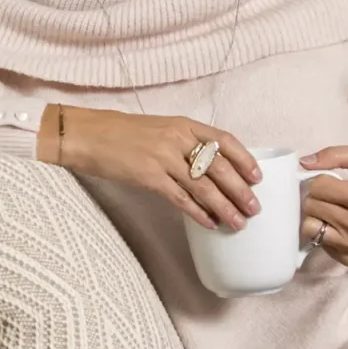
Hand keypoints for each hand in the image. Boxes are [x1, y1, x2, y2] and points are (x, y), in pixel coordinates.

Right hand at [38, 104, 260, 230]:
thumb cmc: (125, 133)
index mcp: (184, 124)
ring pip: (203, 186)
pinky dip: (198, 213)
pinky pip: (180, 198)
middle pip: (219, 166)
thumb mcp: (162, 128)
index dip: (245, 159)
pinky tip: (209, 223)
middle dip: (239, 189)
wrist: (89, 134)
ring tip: (238, 222)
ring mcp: (163, 158)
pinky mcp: (149, 177)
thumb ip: (187, 142)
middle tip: (254, 207)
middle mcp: (178, 139)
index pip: (224, 140)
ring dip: (223, 207)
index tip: (258, 176)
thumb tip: (213, 167)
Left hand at [299, 144, 347, 268]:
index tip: (328, 182)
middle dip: (315, 197)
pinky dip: (322, 232)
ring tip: (329, 210)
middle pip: (312, 206)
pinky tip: (335, 226)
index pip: (319, 186)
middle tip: (328, 196)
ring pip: (309, 227)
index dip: (319, 180)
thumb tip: (304, 162)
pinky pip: (317, 243)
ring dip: (315, 215)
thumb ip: (335, 154)